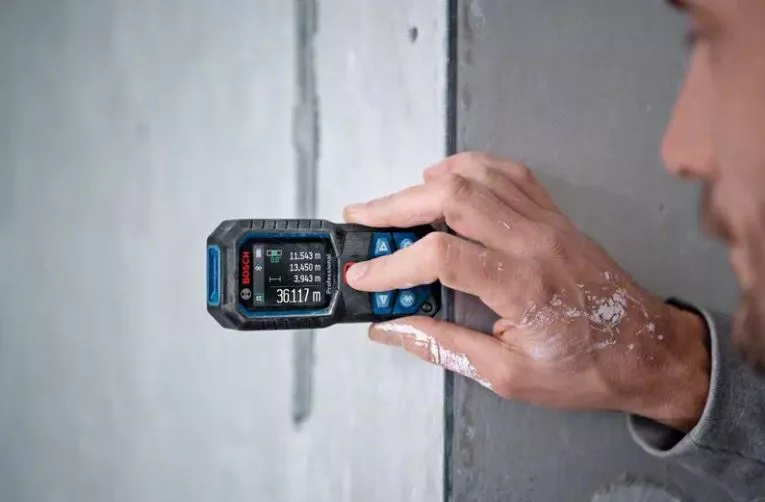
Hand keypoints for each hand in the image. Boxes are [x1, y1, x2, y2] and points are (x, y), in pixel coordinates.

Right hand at [344, 152, 709, 431]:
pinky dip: (469, 168)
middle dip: (395, 206)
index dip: (392, 265)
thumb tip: (390, 327)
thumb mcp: (507, 375)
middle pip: (451, 198)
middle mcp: (533, 242)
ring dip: (426, 183)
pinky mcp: (554, 215)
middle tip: (361, 219)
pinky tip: (447, 179)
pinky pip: (508, 173)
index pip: (440, 256)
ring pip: (475, 176)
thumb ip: (443, 345)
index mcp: (522, 285)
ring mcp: (546, 221)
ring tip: (396, 204)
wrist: (647, 352)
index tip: (364, 276)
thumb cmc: (585, 368)